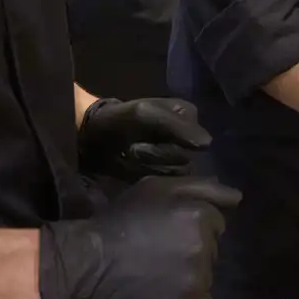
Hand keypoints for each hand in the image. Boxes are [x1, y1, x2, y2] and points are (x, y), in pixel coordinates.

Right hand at [38, 176, 240, 298]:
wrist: (86, 266)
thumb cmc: (119, 222)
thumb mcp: (155, 189)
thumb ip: (201, 188)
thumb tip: (239, 198)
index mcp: (200, 215)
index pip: (215, 222)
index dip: (188, 226)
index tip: (163, 231)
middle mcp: (205, 247)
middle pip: (211, 250)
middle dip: (191, 250)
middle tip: (156, 254)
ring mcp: (199, 281)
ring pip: (206, 277)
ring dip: (188, 277)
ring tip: (154, 277)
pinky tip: (162, 297)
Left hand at [79, 97, 211, 179]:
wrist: (91, 136)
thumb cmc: (117, 120)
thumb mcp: (144, 115)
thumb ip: (175, 126)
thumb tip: (207, 144)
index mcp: (188, 115)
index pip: (196, 141)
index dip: (170, 144)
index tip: (143, 138)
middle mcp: (187, 136)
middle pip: (186, 159)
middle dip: (156, 156)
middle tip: (132, 149)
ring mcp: (176, 157)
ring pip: (178, 173)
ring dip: (150, 167)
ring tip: (130, 157)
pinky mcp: (164, 173)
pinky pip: (168, 184)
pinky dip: (148, 177)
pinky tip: (133, 169)